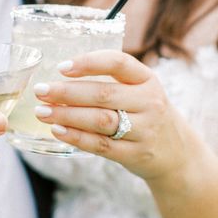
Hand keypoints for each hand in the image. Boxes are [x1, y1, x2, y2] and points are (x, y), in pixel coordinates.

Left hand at [33, 49, 192, 185]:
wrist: (177, 153)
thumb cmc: (146, 114)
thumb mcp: (139, 91)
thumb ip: (110, 82)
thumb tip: (59, 78)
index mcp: (147, 79)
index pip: (118, 63)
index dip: (88, 63)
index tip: (61, 67)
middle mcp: (149, 102)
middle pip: (103, 94)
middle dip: (67, 92)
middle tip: (41, 91)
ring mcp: (145, 130)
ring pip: (100, 120)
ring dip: (67, 115)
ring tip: (42, 112)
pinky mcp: (136, 154)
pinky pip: (101, 145)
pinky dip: (77, 137)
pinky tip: (58, 130)